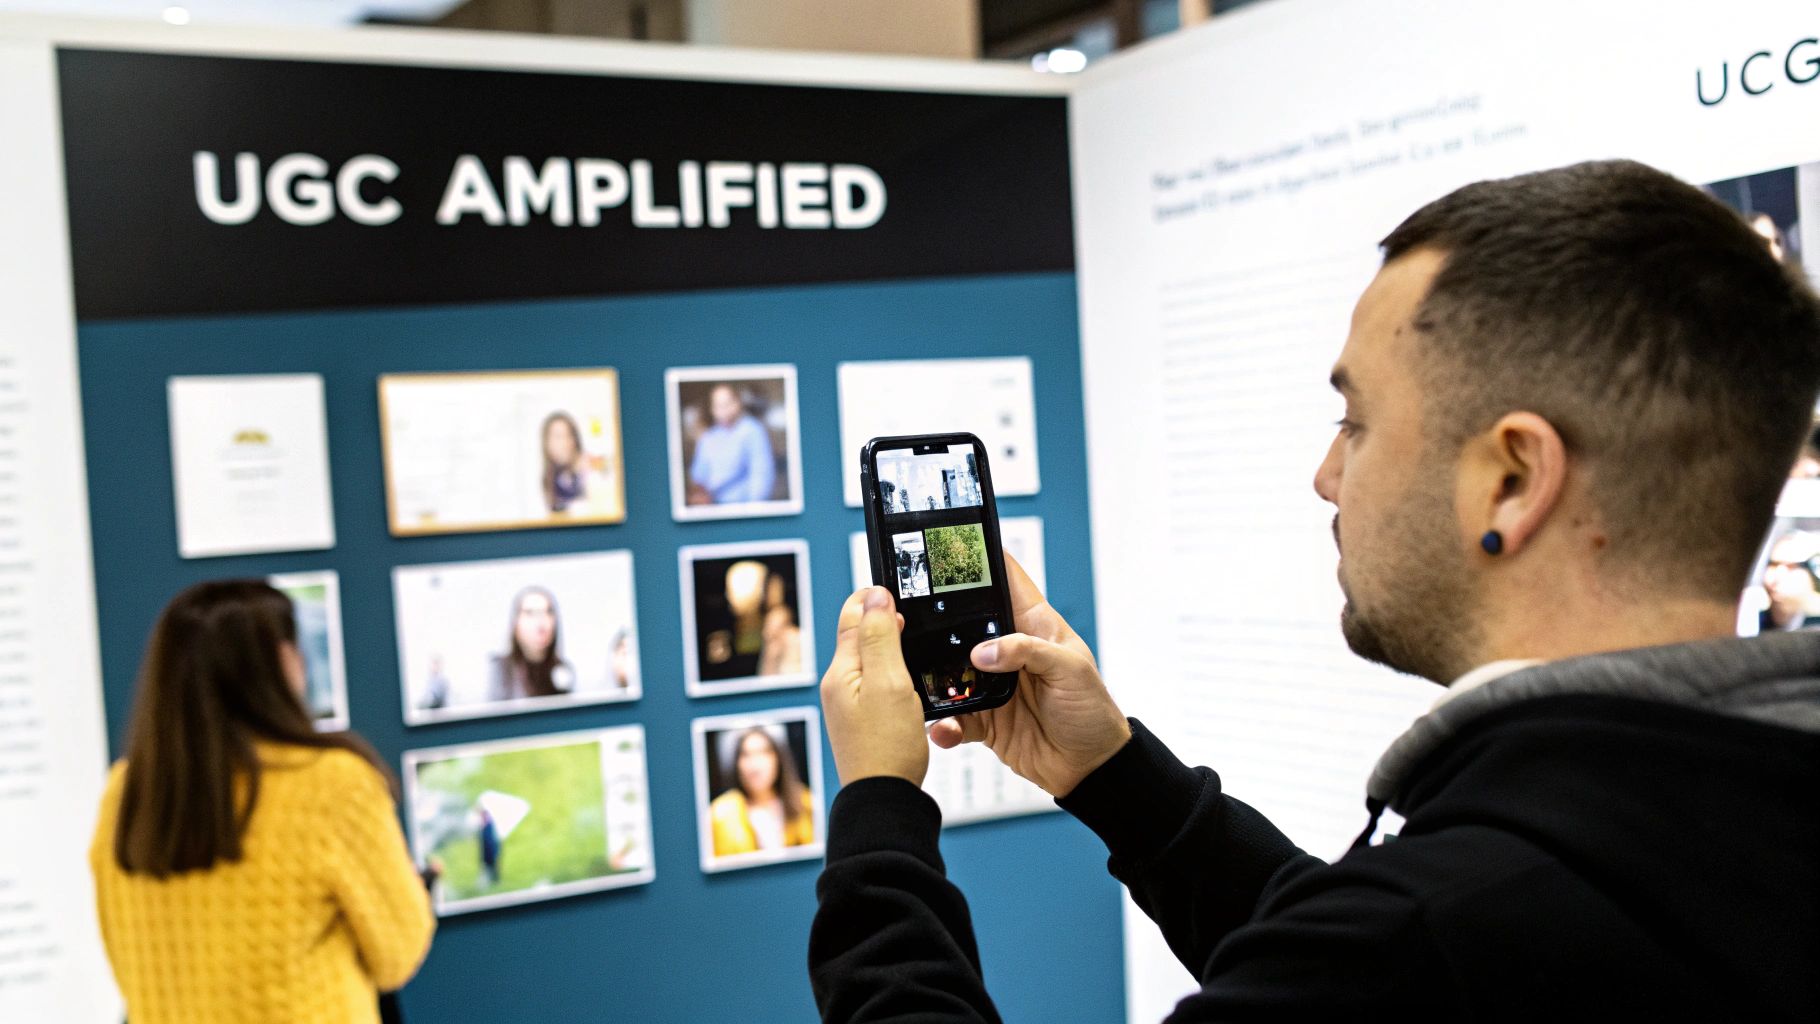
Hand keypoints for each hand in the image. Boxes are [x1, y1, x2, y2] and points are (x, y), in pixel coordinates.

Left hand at [820, 587, 929, 785]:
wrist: (885, 801)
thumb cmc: (887, 747)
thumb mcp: (889, 682)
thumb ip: (880, 636)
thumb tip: (874, 594)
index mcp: (840, 671)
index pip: (852, 615)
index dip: (875, 597)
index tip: (902, 590)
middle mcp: (840, 685)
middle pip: (860, 636)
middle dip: (886, 621)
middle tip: (918, 616)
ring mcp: (851, 705)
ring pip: (872, 660)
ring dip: (893, 647)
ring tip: (918, 644)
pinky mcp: (865, 720)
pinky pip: (878, 684)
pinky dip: (895, 673)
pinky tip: (913, 681)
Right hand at [928, 553, 1129, 797]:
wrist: (1090, 768)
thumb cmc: (1092, 711)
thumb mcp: (1071, 670)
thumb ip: (1028, 651)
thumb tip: (983, 651)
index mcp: (1033, 625)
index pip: (1005, 579)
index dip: (981, 558)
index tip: (949, 545)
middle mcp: (1007, 650)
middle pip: (964, 623)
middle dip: (937, 619)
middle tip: (908, 618)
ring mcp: (991, 683)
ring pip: (950, 671)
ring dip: (934, 678)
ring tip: (920, 680)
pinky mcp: (983, 718)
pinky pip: (954, 717)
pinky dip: (944, 723)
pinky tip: (943, 728)